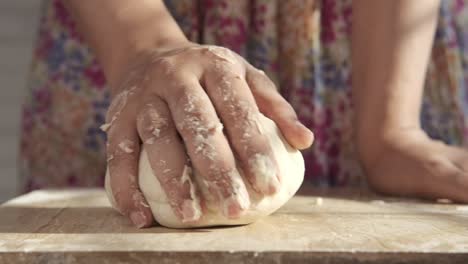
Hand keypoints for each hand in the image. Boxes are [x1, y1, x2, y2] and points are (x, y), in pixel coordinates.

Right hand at [104, 42, 313, 227]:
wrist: (150, 56)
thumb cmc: (208, 75)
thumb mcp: (244, 76)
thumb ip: (275, 107)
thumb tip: (305, 141)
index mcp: (215, 67)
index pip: (238, 109)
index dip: (254, 150)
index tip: (269, 187)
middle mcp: (177, 78)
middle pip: (198, 124)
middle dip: (218, 169)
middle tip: (236, 208)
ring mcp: (144, 97)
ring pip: (157, 138)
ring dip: (173, 180)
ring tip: (191, 216)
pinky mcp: (117, 117)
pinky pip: (117, 154)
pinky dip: (125, 188)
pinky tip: (141, 217)